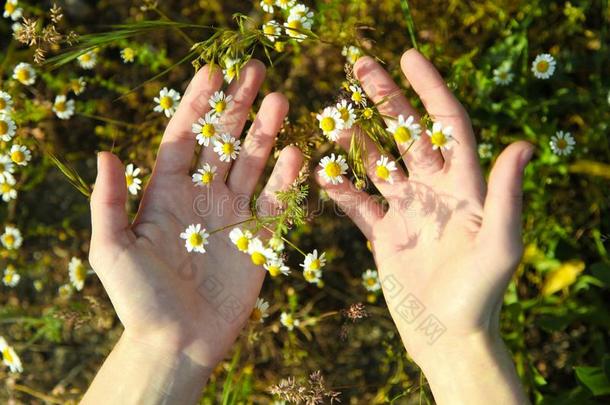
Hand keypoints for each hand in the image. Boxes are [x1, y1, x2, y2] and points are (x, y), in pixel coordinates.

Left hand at [89, 60, 302, 369]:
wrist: (178, 341)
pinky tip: (297, 153)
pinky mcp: (258, 238)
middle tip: (257, 71)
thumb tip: (105, 152)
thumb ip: (109, 202)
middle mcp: (202, 196)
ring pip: (253, 163)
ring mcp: (233, 214)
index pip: (184, 137)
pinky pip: (276, 201)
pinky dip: (287, 178)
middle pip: (223, 141)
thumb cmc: (139, 298)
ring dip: (266, 133)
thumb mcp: (112, 250)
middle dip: (238, 106)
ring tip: (280, 101)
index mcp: (167, 193)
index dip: (198, 104)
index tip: (213, 72)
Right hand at [318, 49, 531, 403]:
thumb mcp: (500, 244)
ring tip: (332, 119)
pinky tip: (323, 174)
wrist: (447, 336)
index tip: (407, 57)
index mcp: (463, 185)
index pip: (445, 123)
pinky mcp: (384, 233)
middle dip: (385, 99)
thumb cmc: (479, 293)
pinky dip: (341, 188)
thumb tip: (525, 145)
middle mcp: (434, 191)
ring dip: (356, 140)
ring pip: (377, 163)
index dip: (428, 88)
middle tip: (359, 66)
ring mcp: (406, 211)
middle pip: (406, 132)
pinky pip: (358, 203)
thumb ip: (507, 194)